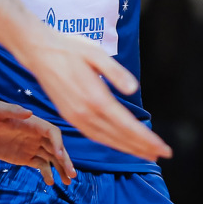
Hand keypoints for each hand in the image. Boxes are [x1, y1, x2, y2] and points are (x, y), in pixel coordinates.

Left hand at [0, 102, 75, 185]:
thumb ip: (12, 111)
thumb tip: (29, 113)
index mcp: (32, 123)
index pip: (52, 133)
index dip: (58, 143)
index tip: (59, 156)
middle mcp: (35, 135)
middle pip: (56, 148)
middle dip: (65, 160)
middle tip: (72, 175)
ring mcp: (31, 147)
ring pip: (51, 158)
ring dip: (61, 169)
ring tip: (67, 182)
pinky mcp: (24, 157)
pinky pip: (40, 166)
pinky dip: (47, 173)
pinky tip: (50, 182)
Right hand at [19, 34, 170, 161]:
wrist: (39, 52)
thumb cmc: (70, 49)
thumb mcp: (96, 53)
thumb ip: (116, 72)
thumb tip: (134, 90)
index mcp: (95, 97)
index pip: (126, 125)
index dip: (146, 139)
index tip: (163, 148)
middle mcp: (85, 112)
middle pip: (118, 136)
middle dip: (141, 147)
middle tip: (161, 154)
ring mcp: (75, 116)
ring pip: (106, 139)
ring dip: (127, 148)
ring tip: (145, 153)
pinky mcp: (70, 116)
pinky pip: (93, 135)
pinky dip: (110, 142)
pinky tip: (119, 143)